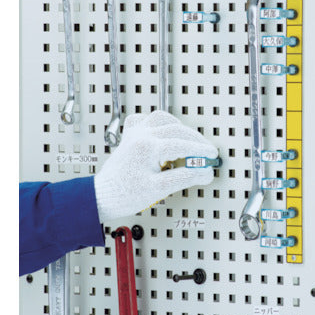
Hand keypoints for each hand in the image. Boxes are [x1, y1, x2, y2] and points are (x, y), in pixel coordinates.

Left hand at [94, 111, 217, 221]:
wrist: (102, 196)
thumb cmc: (125, 194)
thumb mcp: (159, 189)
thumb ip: (184, 178)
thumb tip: (204, 172)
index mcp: (147, 147)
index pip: (182, 144)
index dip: (201, 150)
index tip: (212, 156)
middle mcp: (141, 135)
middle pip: (176, 129)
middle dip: (195, 139)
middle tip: (207, 151)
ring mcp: (134, 134)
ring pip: (161, 118)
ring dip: (178, 126)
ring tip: (189, 139)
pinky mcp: (130, 136)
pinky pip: (144, 119)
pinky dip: (157, 123)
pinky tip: (163, 130)